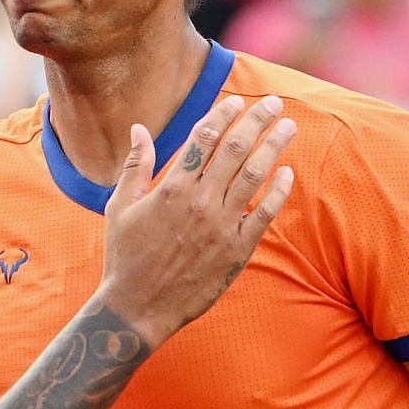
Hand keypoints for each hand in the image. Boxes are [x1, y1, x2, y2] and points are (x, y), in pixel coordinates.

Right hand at [99, 95, 297, 347]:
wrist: (137, 308)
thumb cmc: (125, 256)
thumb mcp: (120, 207)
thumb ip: (135, 166)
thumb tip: (139, 128)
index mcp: (171, 188)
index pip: (204, 138)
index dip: (223, 115)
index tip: (237, 101)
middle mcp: (199, 202)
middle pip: (236, 149)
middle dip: (257, 121)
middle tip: (275, 104)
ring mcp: (221, 226)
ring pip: (255, 175)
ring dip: (274, 147)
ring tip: (288, 127)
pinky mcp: (236, 251)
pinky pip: (264, 214)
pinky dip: (279, 191)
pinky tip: (288, 173)